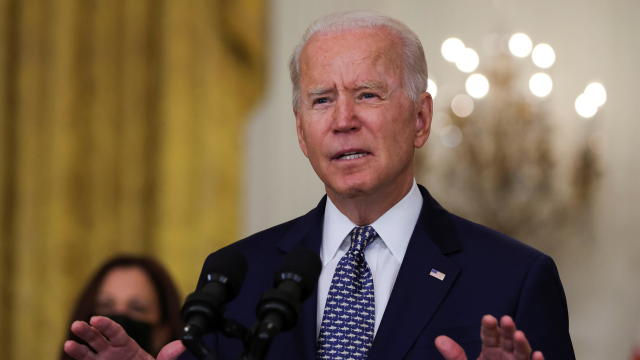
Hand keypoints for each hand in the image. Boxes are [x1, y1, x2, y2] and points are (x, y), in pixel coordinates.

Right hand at [64, 316, 184, 359]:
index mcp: (126, 345)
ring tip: (68, 342)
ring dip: (78, 346)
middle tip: (78, 324)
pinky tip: (68, 349)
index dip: (106, 325)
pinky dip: (76, 357)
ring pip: (87, 351)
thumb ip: (168, 355)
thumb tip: (183, 344)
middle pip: (98, 338)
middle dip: (88, 331)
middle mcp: (111, 351)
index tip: (96, 319)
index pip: (116, 332)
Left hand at [435, 315, 543, 359]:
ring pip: (522, 355)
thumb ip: (455, 357)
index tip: (488, 318)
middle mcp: (506, 358)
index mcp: (490, 352)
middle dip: (507, 330)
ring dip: (522, 345)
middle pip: (507, 342)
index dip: (489, 328)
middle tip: (506, 319)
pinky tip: (538, 355)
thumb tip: (439, 339)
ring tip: (519, 335)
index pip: (490, 337)